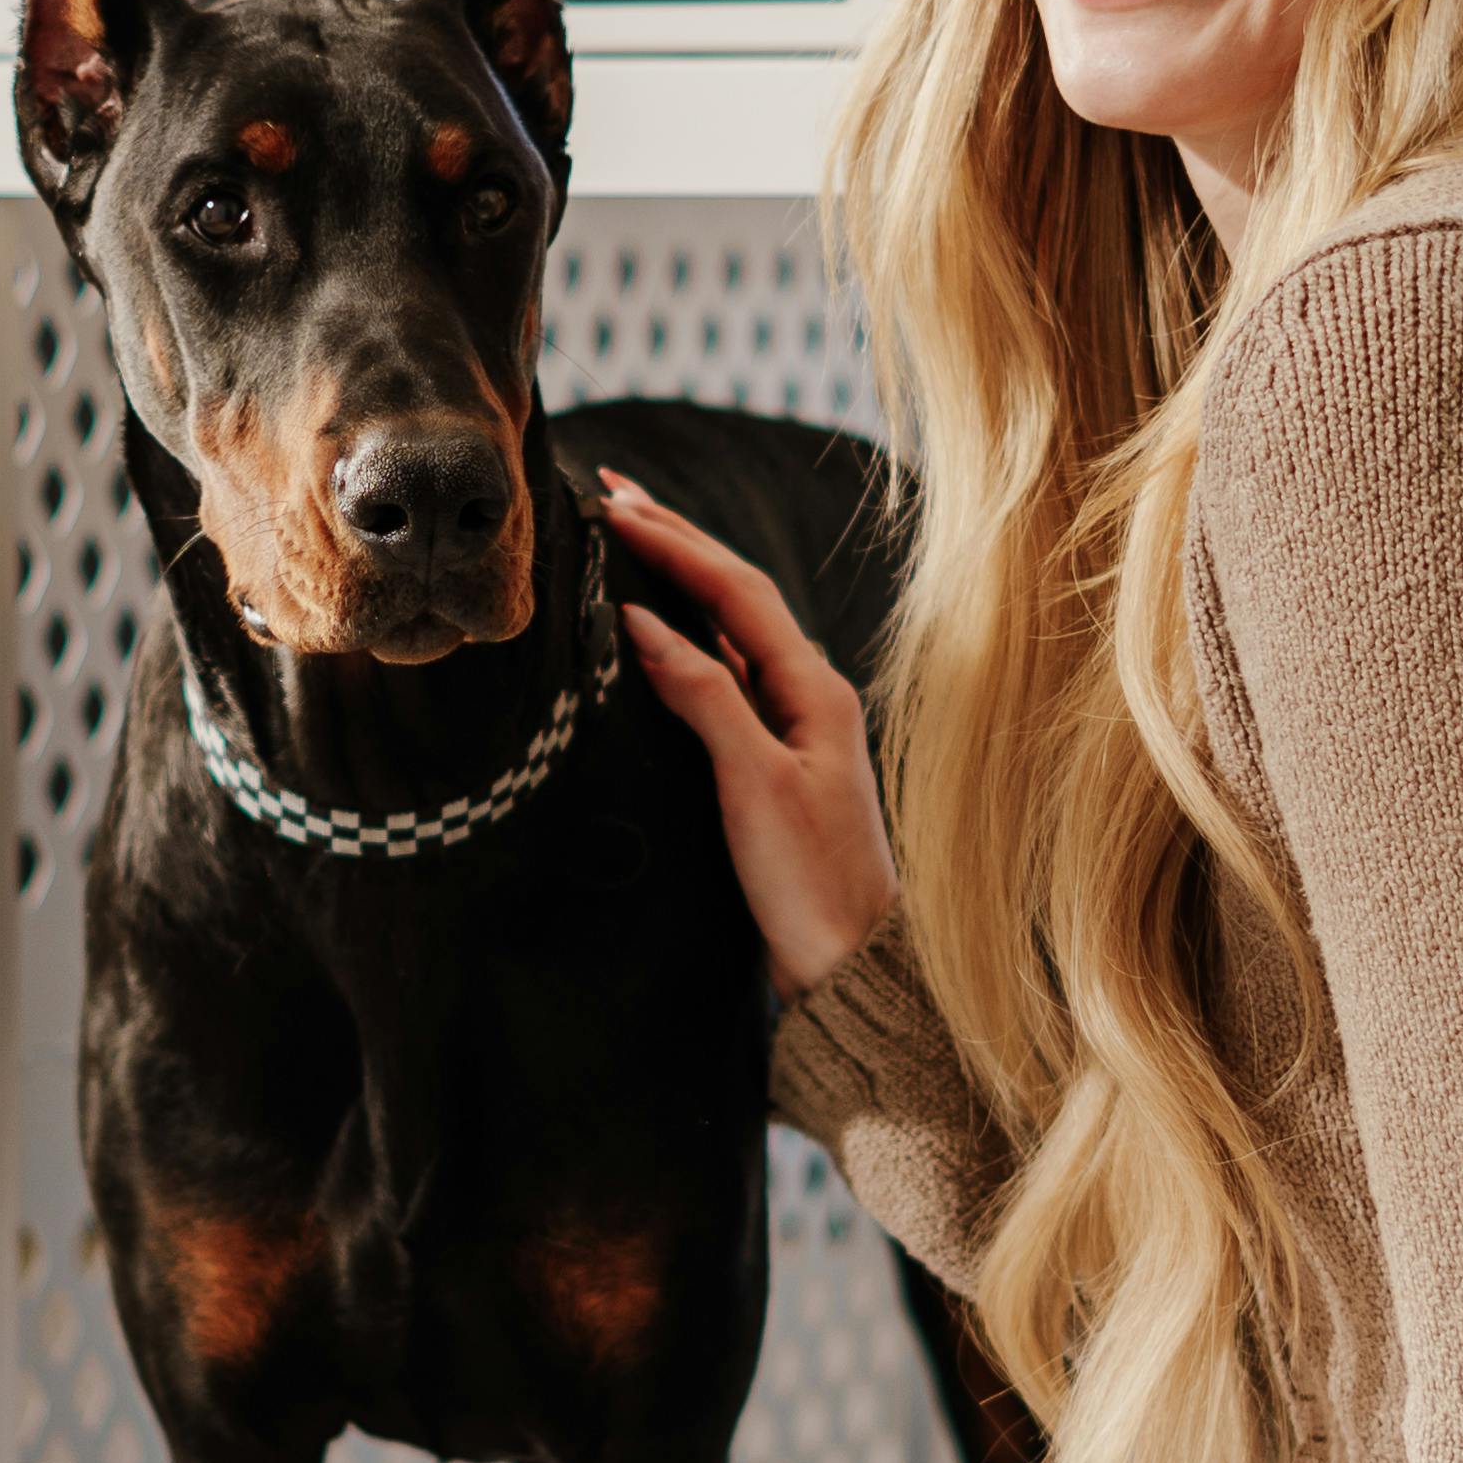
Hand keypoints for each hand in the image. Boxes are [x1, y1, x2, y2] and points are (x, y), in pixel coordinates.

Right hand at [599, 471, 896, 998]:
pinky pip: (725, 678)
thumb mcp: (753, 785)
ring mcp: (794, 729)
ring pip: (730, 633)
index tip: (613, 504)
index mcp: (814, 688)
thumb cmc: (810, 884)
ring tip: (627, 542)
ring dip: (679, 582)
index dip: (674, 542)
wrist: (851, 968)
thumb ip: (705, 696)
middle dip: (676, 541)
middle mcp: (809, 696)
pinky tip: (656, 637)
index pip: (735, 590)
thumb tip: (644, 621)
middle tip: (612, 494)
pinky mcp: (774, 765)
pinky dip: (685, 641)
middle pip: (735, 597)